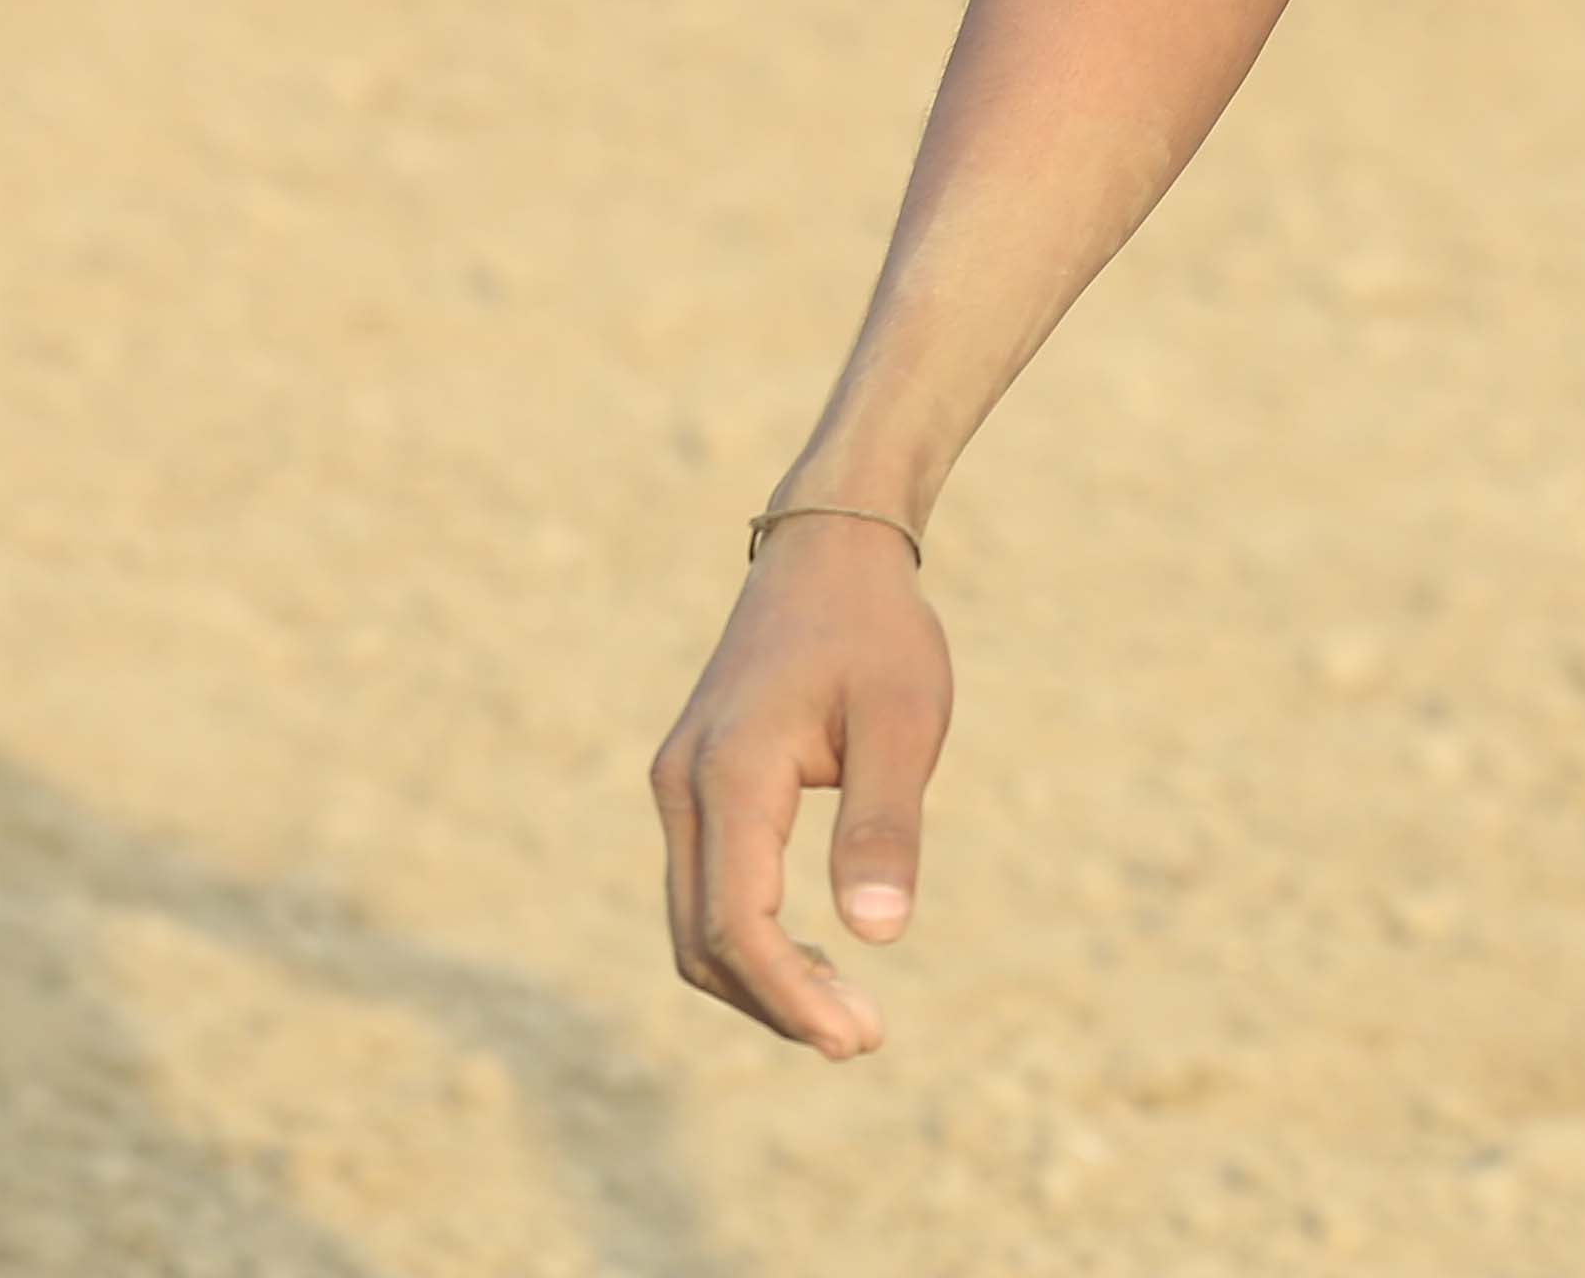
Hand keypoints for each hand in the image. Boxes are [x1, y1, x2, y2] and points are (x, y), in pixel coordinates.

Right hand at [650, 517, 951, 1054]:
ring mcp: (679, 784)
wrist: (829, 546)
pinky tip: (819, 957)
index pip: (739, 922)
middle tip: (867, 1036)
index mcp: (731, 771)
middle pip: (703, 940)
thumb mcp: (906, 721)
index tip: (857, 1038)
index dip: (791, 996)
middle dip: (778, 1002)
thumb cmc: (877, 629)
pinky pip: (705, 888)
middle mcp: (683, 784)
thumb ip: (885, 824)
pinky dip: (751, 940)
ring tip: (849, 1012)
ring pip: (696, 923)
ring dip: (763, 980)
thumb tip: (879, 937)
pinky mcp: (692, 783)